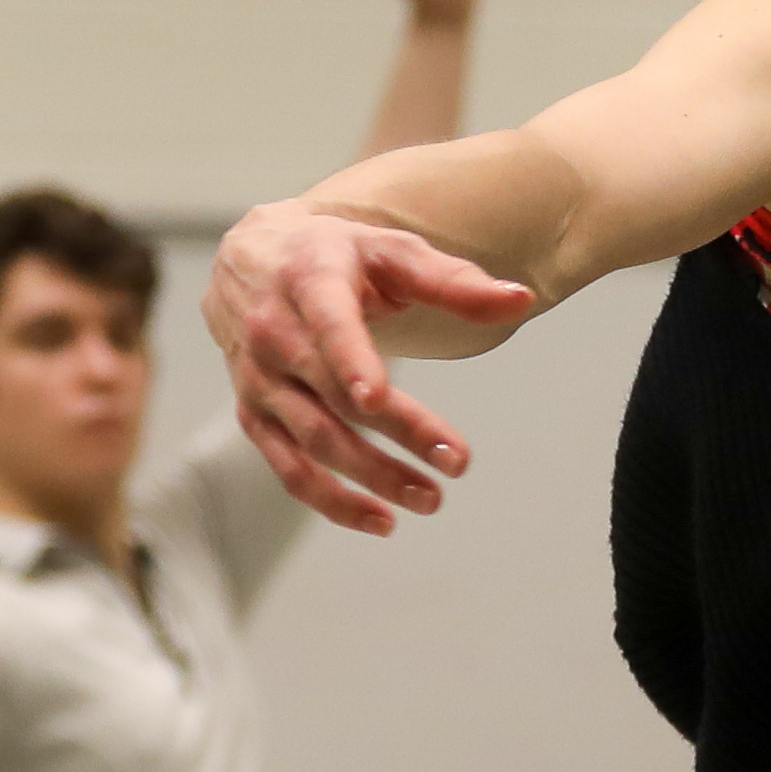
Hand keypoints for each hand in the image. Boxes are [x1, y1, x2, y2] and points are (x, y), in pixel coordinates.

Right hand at [208, 201, 529, 532]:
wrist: (249, 260)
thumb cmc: (336, 254)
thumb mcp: (392, 250)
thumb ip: (454, 280)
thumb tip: (521, 300)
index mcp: (308, 282)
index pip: (329, 326)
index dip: (350, 361)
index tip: (378, 397)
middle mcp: (273, 336)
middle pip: (334, 396)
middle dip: (397, 431)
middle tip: (457, 461)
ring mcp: (258, 382)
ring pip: (312, 441)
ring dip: (371, 477)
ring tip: (430, 499)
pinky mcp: (254, 417)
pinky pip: (289, 469)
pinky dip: (332, 501)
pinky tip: (382, 520)